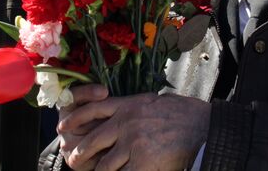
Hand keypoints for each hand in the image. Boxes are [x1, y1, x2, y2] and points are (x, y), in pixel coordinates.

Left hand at [58, 91, 210, 170]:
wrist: (202, 128)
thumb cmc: (184, 114)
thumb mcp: (154, 102)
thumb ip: (134, 107)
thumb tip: (120, 112)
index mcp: (129, 104)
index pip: (92, 109)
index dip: (75, 118)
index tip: (64, 126)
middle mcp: (126, 122)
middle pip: (92, 140)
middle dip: (81, 153)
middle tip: (75, 161)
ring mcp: (132, 143)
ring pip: (104, 165)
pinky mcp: (142, 162)